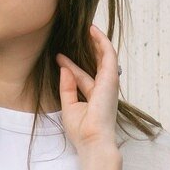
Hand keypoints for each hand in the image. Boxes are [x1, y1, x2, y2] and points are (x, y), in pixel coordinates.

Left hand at [55, 24, 119, 154]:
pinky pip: (109, 54)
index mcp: (94, 97)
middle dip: (89, 50)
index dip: (70, 66)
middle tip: (78, 36)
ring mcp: (109, 83)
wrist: (93, 140)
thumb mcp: (68, 106)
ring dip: (97, 41)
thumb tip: (63, 69)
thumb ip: (67, 87)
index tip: (58, 57)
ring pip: (105, 56)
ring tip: (88, 28)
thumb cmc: (82, 131)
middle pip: (96, 64)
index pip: (81, 77)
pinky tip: (93, 31)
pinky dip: (102, 42)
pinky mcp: (111, 78)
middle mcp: (103, 89)